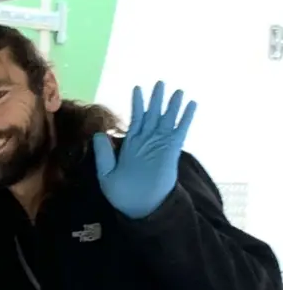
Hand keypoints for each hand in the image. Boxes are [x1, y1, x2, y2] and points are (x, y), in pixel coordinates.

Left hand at [93, 81, 195, 218]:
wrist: (139, 206)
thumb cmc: (121, 193)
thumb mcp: (106, 173)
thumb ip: (103, 154)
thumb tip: (98, 134)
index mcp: (131, 144)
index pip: (136, 119)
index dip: (137, 103)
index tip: (138, 88)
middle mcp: (147, 141)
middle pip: (153, 115)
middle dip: (156, 99)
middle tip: (160, 82)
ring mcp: (160, 145)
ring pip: (167, 119)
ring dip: (172, 105)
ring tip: (177, 90)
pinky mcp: (171, 151)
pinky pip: (180, 130)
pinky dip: (186, 118)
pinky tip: (191, 105)